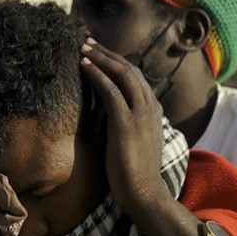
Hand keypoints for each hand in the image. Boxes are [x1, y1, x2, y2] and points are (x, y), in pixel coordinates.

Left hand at [80, 37, 173, 219]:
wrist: (143, 193)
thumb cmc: (134, 173)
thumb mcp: (134, 140)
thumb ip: (126, 122)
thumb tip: (109, 111)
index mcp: (153, 111)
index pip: (136, 78)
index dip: (117, 62)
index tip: (100, 52)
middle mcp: (150, 107)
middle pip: (129, 69)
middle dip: (107, 53)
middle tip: (87, 41)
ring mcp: (140, 114)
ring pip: (122, 74)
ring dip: (101, 58)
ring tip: (83, 47)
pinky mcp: (126, 123)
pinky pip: (110, 90)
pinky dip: (97, 74)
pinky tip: (84, 65)